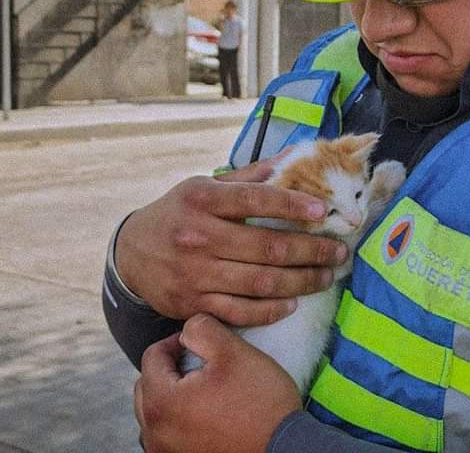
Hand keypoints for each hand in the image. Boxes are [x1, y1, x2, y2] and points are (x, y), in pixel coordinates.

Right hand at [115, 155, 347, 323]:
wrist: (130, 254)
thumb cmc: (178, 214)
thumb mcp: (204, 186)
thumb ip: (249, 177)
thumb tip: (293, 158)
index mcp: (202, 199)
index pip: (254, 199)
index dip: (292, 204)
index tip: (323, 210)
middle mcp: (198, 236)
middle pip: (267, 246)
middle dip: (312, 250)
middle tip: (338, 252)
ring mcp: (195, 274)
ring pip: (261, 282)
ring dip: (301, 281)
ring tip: (325, 277)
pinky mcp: (193, 304)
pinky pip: (241, 312)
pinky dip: (271, 310)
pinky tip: (292, 302)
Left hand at [135, 315, 301, 452]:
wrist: (285, 447)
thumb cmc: (260, 402)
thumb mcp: (234, 352)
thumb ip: (202, 330)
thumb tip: (186, 329)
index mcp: (162, 401)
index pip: (151, 357)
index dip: (175, 342)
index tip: (198, 342)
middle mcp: (155, 431)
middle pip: (147, 386)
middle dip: (168, 369)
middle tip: (198, 363)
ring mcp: (165, 451)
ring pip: (154, 413)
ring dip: (170, 396)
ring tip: (200, 389)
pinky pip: (165, 434)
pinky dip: (176, 420)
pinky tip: (202, 414)